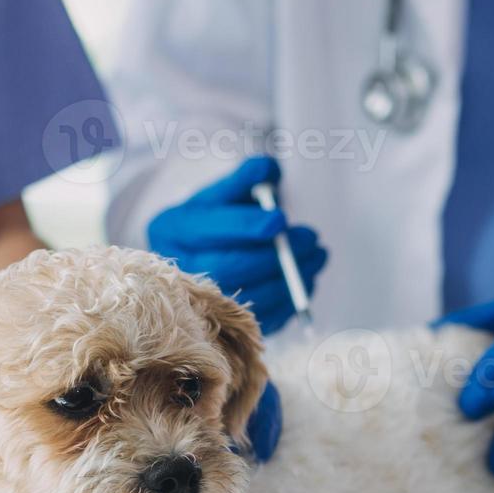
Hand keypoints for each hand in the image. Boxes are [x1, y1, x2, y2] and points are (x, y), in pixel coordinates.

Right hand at [148, 156, 327, 334]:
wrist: (197, 255)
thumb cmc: (215, 218)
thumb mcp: (223, 192)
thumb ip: (245, 179)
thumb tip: (268, 169)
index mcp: (176, 228)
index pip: (210, 230)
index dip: (246, 226)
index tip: (280, 219)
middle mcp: (180, 267)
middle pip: (228, 267)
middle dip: (274, 255)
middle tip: (310, 239)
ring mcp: (201, 301)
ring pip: (246, 296)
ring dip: (289, 279)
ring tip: (317, 256)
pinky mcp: (226, 323)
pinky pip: (259, 318)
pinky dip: (289, 300)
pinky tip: (307, 279)